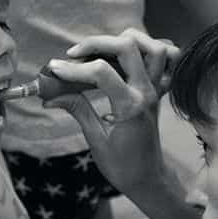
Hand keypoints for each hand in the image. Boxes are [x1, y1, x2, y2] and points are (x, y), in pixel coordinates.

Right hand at [44, 29, 177, 195]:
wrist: (148, 178)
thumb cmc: (122, 165)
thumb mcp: (95, 139)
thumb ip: (77, 109)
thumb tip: (50, 95)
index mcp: (130, 106)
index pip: (102, 72)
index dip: (74, 68)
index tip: (53, 69)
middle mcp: (147, 92)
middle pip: (127, 46)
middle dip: (96, 43)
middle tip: (74, 54)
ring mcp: (156, 89)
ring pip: (153, 46)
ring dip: (126, 40)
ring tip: (102, 50)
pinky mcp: (159, 90)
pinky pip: (167, 60)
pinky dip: (151, 51)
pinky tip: (129, 58)